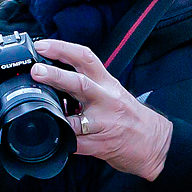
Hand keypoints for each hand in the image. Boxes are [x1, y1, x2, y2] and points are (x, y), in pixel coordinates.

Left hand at [31, 39, 172, 180]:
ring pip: (77, 119)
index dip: (62, 49)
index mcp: (107, 83)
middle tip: (36, 71)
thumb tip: (53, 73)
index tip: (42, 45)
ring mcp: (104, 124)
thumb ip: (88, 82)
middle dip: (56, 76)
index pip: (86, 58)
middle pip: (80, 83)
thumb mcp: (112, 91)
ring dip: (57, 114)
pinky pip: (76, 143)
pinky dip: (62, 140)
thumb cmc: (130, 115)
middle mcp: (106, 100)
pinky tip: (51, 136)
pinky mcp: (100, 145)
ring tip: (38, 108)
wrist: (155, 142)